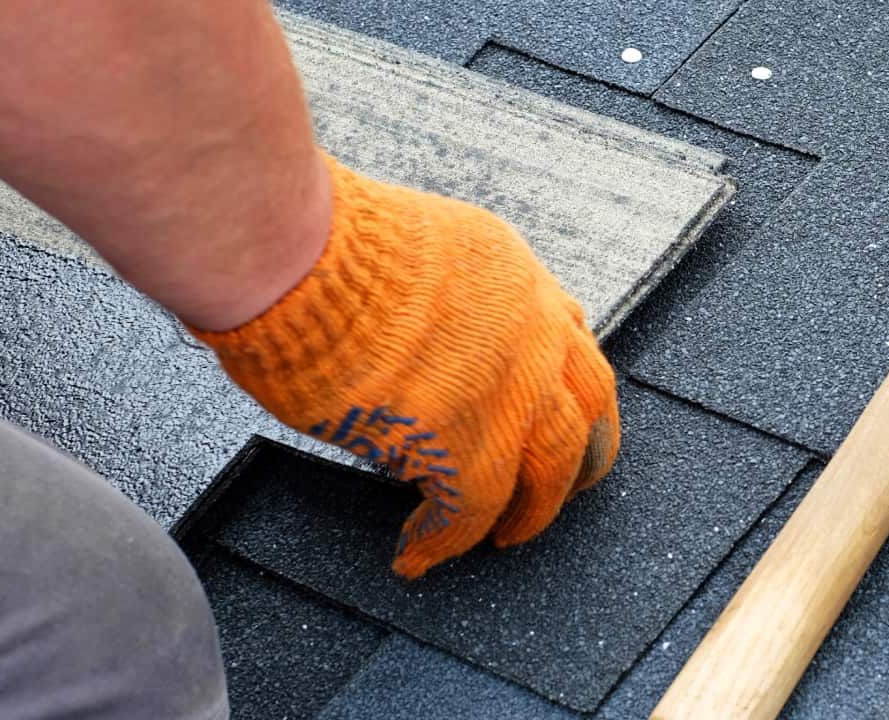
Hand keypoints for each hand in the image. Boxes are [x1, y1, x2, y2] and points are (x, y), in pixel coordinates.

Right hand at [196, 157, 619, 578]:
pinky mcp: (465, 444)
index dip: (564, 383)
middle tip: (567, 489)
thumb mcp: (411, 247)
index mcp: (514, 275)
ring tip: (507, 538)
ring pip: (553, 469)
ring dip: (532, 511)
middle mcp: (533, 330)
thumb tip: (411, 342)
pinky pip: (470, 513)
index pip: (569, 337)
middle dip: (583, 455)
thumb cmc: (317, 244)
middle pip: (590, 407)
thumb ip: (436, 297)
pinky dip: (442, 542)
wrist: (298, 257)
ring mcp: (510, 389)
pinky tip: (416, 554)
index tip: (559, 410)